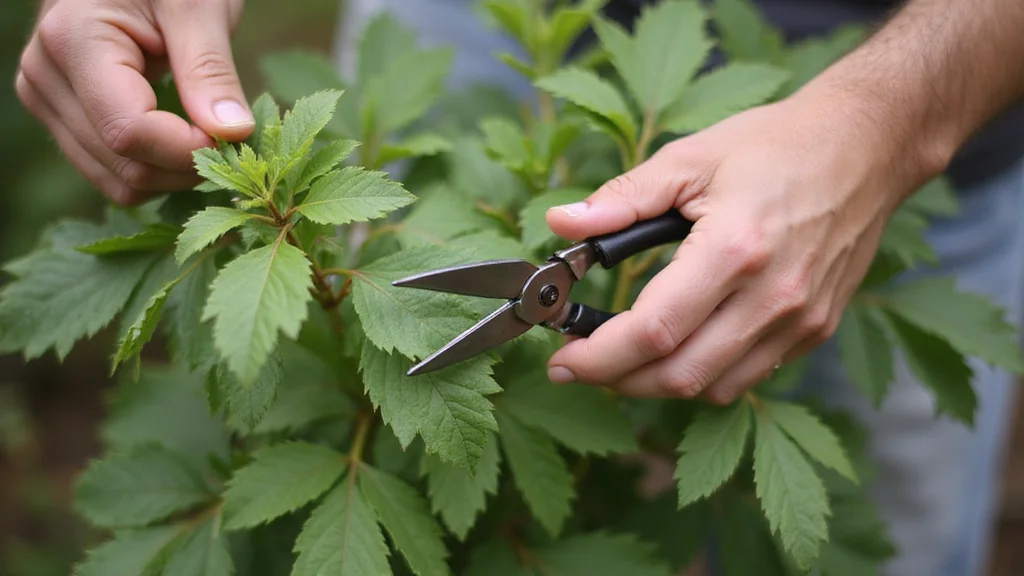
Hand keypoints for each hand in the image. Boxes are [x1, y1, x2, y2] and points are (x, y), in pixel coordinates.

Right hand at [15, 0, 251, 205]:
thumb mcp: (198, 7)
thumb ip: (210, 71)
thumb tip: (233, 133)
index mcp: (73, 41)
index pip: (129, 131)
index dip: (188, 148)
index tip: (234, 136)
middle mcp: (45, 76)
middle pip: (124, 164)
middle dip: (186, 166)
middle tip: (232, 140)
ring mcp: (48, 100)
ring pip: (117, 180)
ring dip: (173, 174)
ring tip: (210, 138)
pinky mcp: (63, 117)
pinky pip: (112, 172)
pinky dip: (156, 170)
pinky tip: (186, 141)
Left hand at [544, 93, 920, 403]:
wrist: (866, 146)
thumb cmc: (775, 145)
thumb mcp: (689, 157)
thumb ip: (620, 198)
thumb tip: (560, 224)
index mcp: (735, 248)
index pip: (654, 331)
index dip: (599, 357)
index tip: (562, 359)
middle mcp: (773, 296)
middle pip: (679, 375)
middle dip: (616, 380)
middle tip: (579, 364)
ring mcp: (800, 319)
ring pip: (713, 387)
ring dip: (656, 384)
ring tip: (622, 359)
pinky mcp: (816, 329)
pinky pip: (746, 377)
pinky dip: (702, 375)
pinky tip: (679, 348)